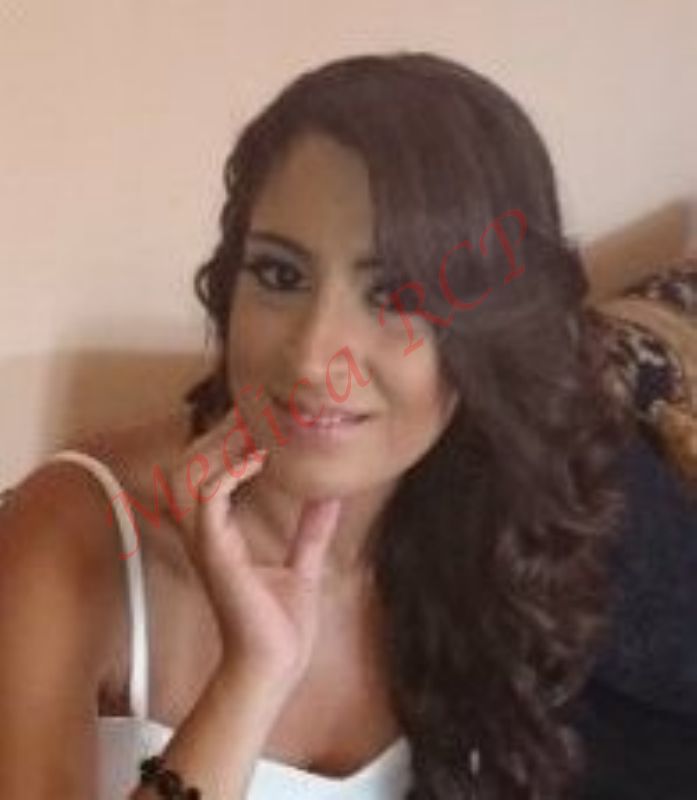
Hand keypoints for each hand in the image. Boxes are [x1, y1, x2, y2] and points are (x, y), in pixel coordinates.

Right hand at [167, 409, 341, 690]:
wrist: (276, 664)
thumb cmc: (281, 623)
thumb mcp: (303, 564)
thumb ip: (311, 529)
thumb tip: (330, 496)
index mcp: (219, 534)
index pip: (206, 473)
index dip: (224, 441)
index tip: (257, 420)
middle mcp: (204, 533)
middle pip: (189, 464)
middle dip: (218, 434)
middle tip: (254, 416)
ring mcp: (206, 542)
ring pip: (188, 475)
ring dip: (218, 447)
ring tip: (254, 432)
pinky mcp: (216, 553)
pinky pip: (206, 499)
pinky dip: (227, 473)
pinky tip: (255, 460)